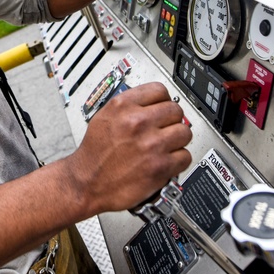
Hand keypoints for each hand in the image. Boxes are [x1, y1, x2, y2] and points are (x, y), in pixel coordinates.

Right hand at [65, 82, 191, 213]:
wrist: (88, 183)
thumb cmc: (95, 154)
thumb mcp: (104, 117)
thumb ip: (130, 106)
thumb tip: (153, 102)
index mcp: (123, 106)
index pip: (159, 90)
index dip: (163, 100)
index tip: (163, 107)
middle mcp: (138, 122)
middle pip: (175, 110)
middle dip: (172, 120)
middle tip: (165, 129)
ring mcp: (151, 145)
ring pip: (184, 132)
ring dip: (178, 140)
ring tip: (167, 145)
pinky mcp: (160, 167)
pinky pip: (185, 156)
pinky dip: (178, 160)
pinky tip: (167, 161)